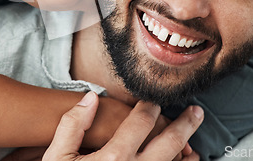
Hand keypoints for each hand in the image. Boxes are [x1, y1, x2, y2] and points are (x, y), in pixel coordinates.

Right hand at [42, 91, 202, 160]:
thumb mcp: (57, 157)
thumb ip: (72, 125)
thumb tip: (91, 97)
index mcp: (113, 157)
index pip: (142, 121)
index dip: (150, 105)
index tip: (154, 99)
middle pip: (170, 142)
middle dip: (185, 124)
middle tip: (196, 112)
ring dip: (189, 153)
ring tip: (195, 145)